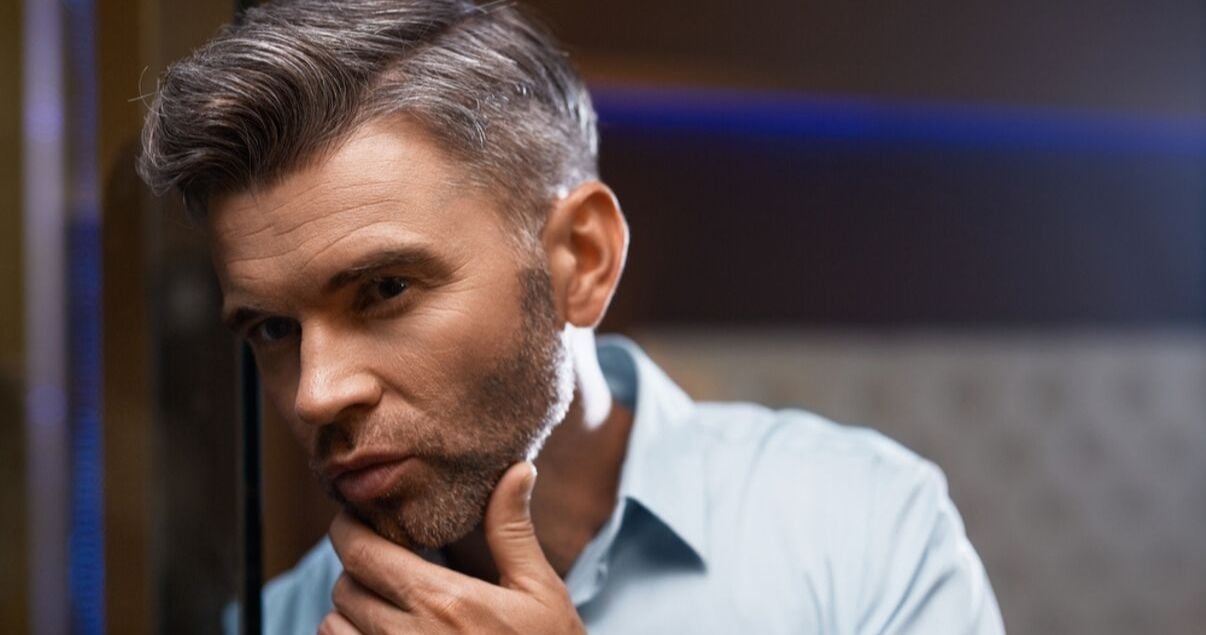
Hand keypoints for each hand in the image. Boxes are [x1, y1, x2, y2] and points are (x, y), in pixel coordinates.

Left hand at [320, 462, 585, 633]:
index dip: (348, 528)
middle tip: (388, 563)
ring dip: (351, 611)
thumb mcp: (539, 592)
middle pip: (344, 587)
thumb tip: (518, 469)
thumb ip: (512, 532)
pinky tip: (387, 632)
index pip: (360, 553)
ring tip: (386, 604)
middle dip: (359, 569)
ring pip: (334, 627)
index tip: (357, 518)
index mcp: (443, 601)